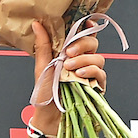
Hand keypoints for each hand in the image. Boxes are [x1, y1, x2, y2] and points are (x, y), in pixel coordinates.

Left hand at [30, 20, 106, 137]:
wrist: (48, 114)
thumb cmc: (45, 92)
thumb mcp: (42, 66)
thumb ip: (43, 45)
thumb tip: (37, 24)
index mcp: (70, 53)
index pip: (84, 35)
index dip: (88, 27)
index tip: (86, 23)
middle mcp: (83, 60)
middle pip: (93, 43)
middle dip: (83, 44)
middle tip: (69, 52)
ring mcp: (91, 73)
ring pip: (98, 58)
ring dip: (84, 60)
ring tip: (69, 68)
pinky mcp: (96, 86)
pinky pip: (100, 74)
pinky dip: (91, 72)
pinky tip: (79, 75)